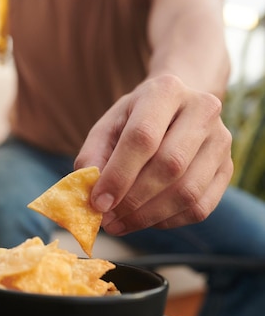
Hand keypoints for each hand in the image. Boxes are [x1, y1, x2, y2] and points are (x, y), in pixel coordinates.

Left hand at [75, 74, 232, 235]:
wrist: (176, 110)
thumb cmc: (134, 120)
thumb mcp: (108, 127)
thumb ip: (92, 156)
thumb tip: (88, 192)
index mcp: (166, 91)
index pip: (142, 137)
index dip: (118, 175)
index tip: (98, 202)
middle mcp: (203, 111)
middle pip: (169, 165)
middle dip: (132, 200)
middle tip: (106, 219)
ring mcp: (221, 140)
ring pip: (187, 191)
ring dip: (148, 216)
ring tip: (119, 224)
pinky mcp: (228, 168)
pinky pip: (200, 207)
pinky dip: (168, 221)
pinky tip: (143, 220)